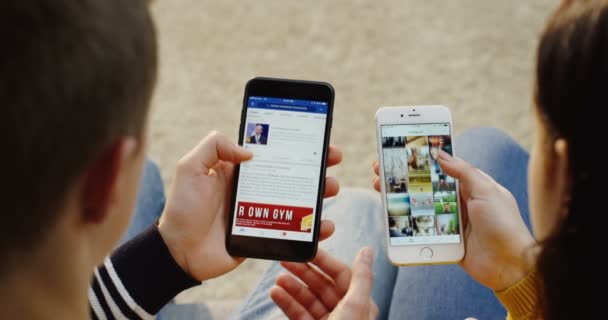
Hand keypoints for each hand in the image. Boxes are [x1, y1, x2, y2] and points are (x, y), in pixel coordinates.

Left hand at [158, 131, 342, 280]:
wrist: (178, 252)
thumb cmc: (183, 208)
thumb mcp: (191, 167)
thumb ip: (215, 146)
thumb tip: (251, 151)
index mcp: (241, 169)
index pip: (274, 151)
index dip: (296, 143)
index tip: (316, 137)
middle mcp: (256, 188)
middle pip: (294, 173)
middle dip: (317, 165)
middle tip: (333, 160)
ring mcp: (264, 211)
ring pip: (300, 199)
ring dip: (321, 193)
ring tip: (332, 188)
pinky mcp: (267, 234)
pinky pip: (295, 229)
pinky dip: (314, 228)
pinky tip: (325, 224)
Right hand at [271, 248, 378, 319]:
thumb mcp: (356, 305)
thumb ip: (361, 277)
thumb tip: (367, 251)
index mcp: (360, 303)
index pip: (341, 274)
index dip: (324, 261)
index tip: (306, 250)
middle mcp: (344, 312)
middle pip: (322, 285)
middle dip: (303, 273)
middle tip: (285, 261)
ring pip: (307, 299)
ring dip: (292, 288)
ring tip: (278, 279)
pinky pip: (298, 314)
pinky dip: (287, 303)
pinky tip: (276, 293)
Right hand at [372, 152, 535, 290]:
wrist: (510, 266)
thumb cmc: (504, 225)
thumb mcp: (487, 192)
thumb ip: (464, 172)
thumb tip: (441, 153)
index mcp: (471, 186)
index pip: (441, 167)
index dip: (421, 158)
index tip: (401, 149)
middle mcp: (458, 201)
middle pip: (424, 185)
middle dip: (402, 176)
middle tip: (380, 167)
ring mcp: (449, 221)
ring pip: (418, 205)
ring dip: (399, 196)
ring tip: (379, 186)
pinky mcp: (443, 240)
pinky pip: (420, 228)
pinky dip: (405, 221)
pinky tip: (389, 212)